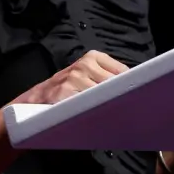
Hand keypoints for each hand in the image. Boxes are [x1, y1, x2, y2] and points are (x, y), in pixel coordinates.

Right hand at [13, 50, 128, 104]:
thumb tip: (134, 85)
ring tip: (108, 113)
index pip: (122, 71)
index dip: (129, 85)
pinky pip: (87, 105)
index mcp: (93, 57)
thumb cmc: (68, 88)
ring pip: (102, 95)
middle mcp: (84, 64)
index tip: (137, 96)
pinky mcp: (65, 93)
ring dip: (107, 106)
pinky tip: (94, 116)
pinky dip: (93, 112)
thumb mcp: (87, 74)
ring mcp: (74, 78)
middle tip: (124, 108)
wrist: (37, 98)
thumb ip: (107, 76)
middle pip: (115, 83)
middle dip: (119, 96)